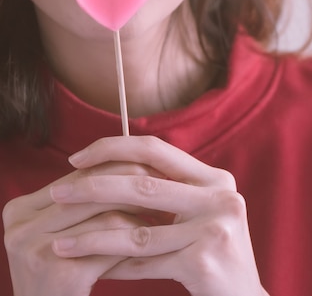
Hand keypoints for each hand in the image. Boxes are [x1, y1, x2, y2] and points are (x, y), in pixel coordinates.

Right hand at [2, 162, 160, 295]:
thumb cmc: (67, 272)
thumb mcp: (67, 232)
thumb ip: (87, 200)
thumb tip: (140, 162)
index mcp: (20, 209)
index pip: (80, 174)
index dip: (121, 168)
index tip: (155, 169)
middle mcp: (19, 226)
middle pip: (94, 191)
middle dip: (137, 187)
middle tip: (169, 186)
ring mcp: (35, 249)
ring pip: (107, 215)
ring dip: (142, 215)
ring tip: (166, 215)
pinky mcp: (58, 272)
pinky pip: (113, 245)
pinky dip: (138, 241)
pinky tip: (157, 242)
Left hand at [48, 136, 268, 295]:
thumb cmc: (212, 250)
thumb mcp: (199, 211)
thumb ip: (168, 189)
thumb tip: (106, 168)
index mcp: (216, 179)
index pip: (157, 150)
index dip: (113, 148)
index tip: (77, 158)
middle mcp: (221, 199)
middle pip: (144, 185)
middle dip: (93, 187)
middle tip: (57, 192)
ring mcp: (214, 230)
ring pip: (138, 231)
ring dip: (93, 237)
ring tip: (61, 242)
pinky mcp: (203, 262)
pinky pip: (145, 263)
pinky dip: (114, 267)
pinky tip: (92, 269)